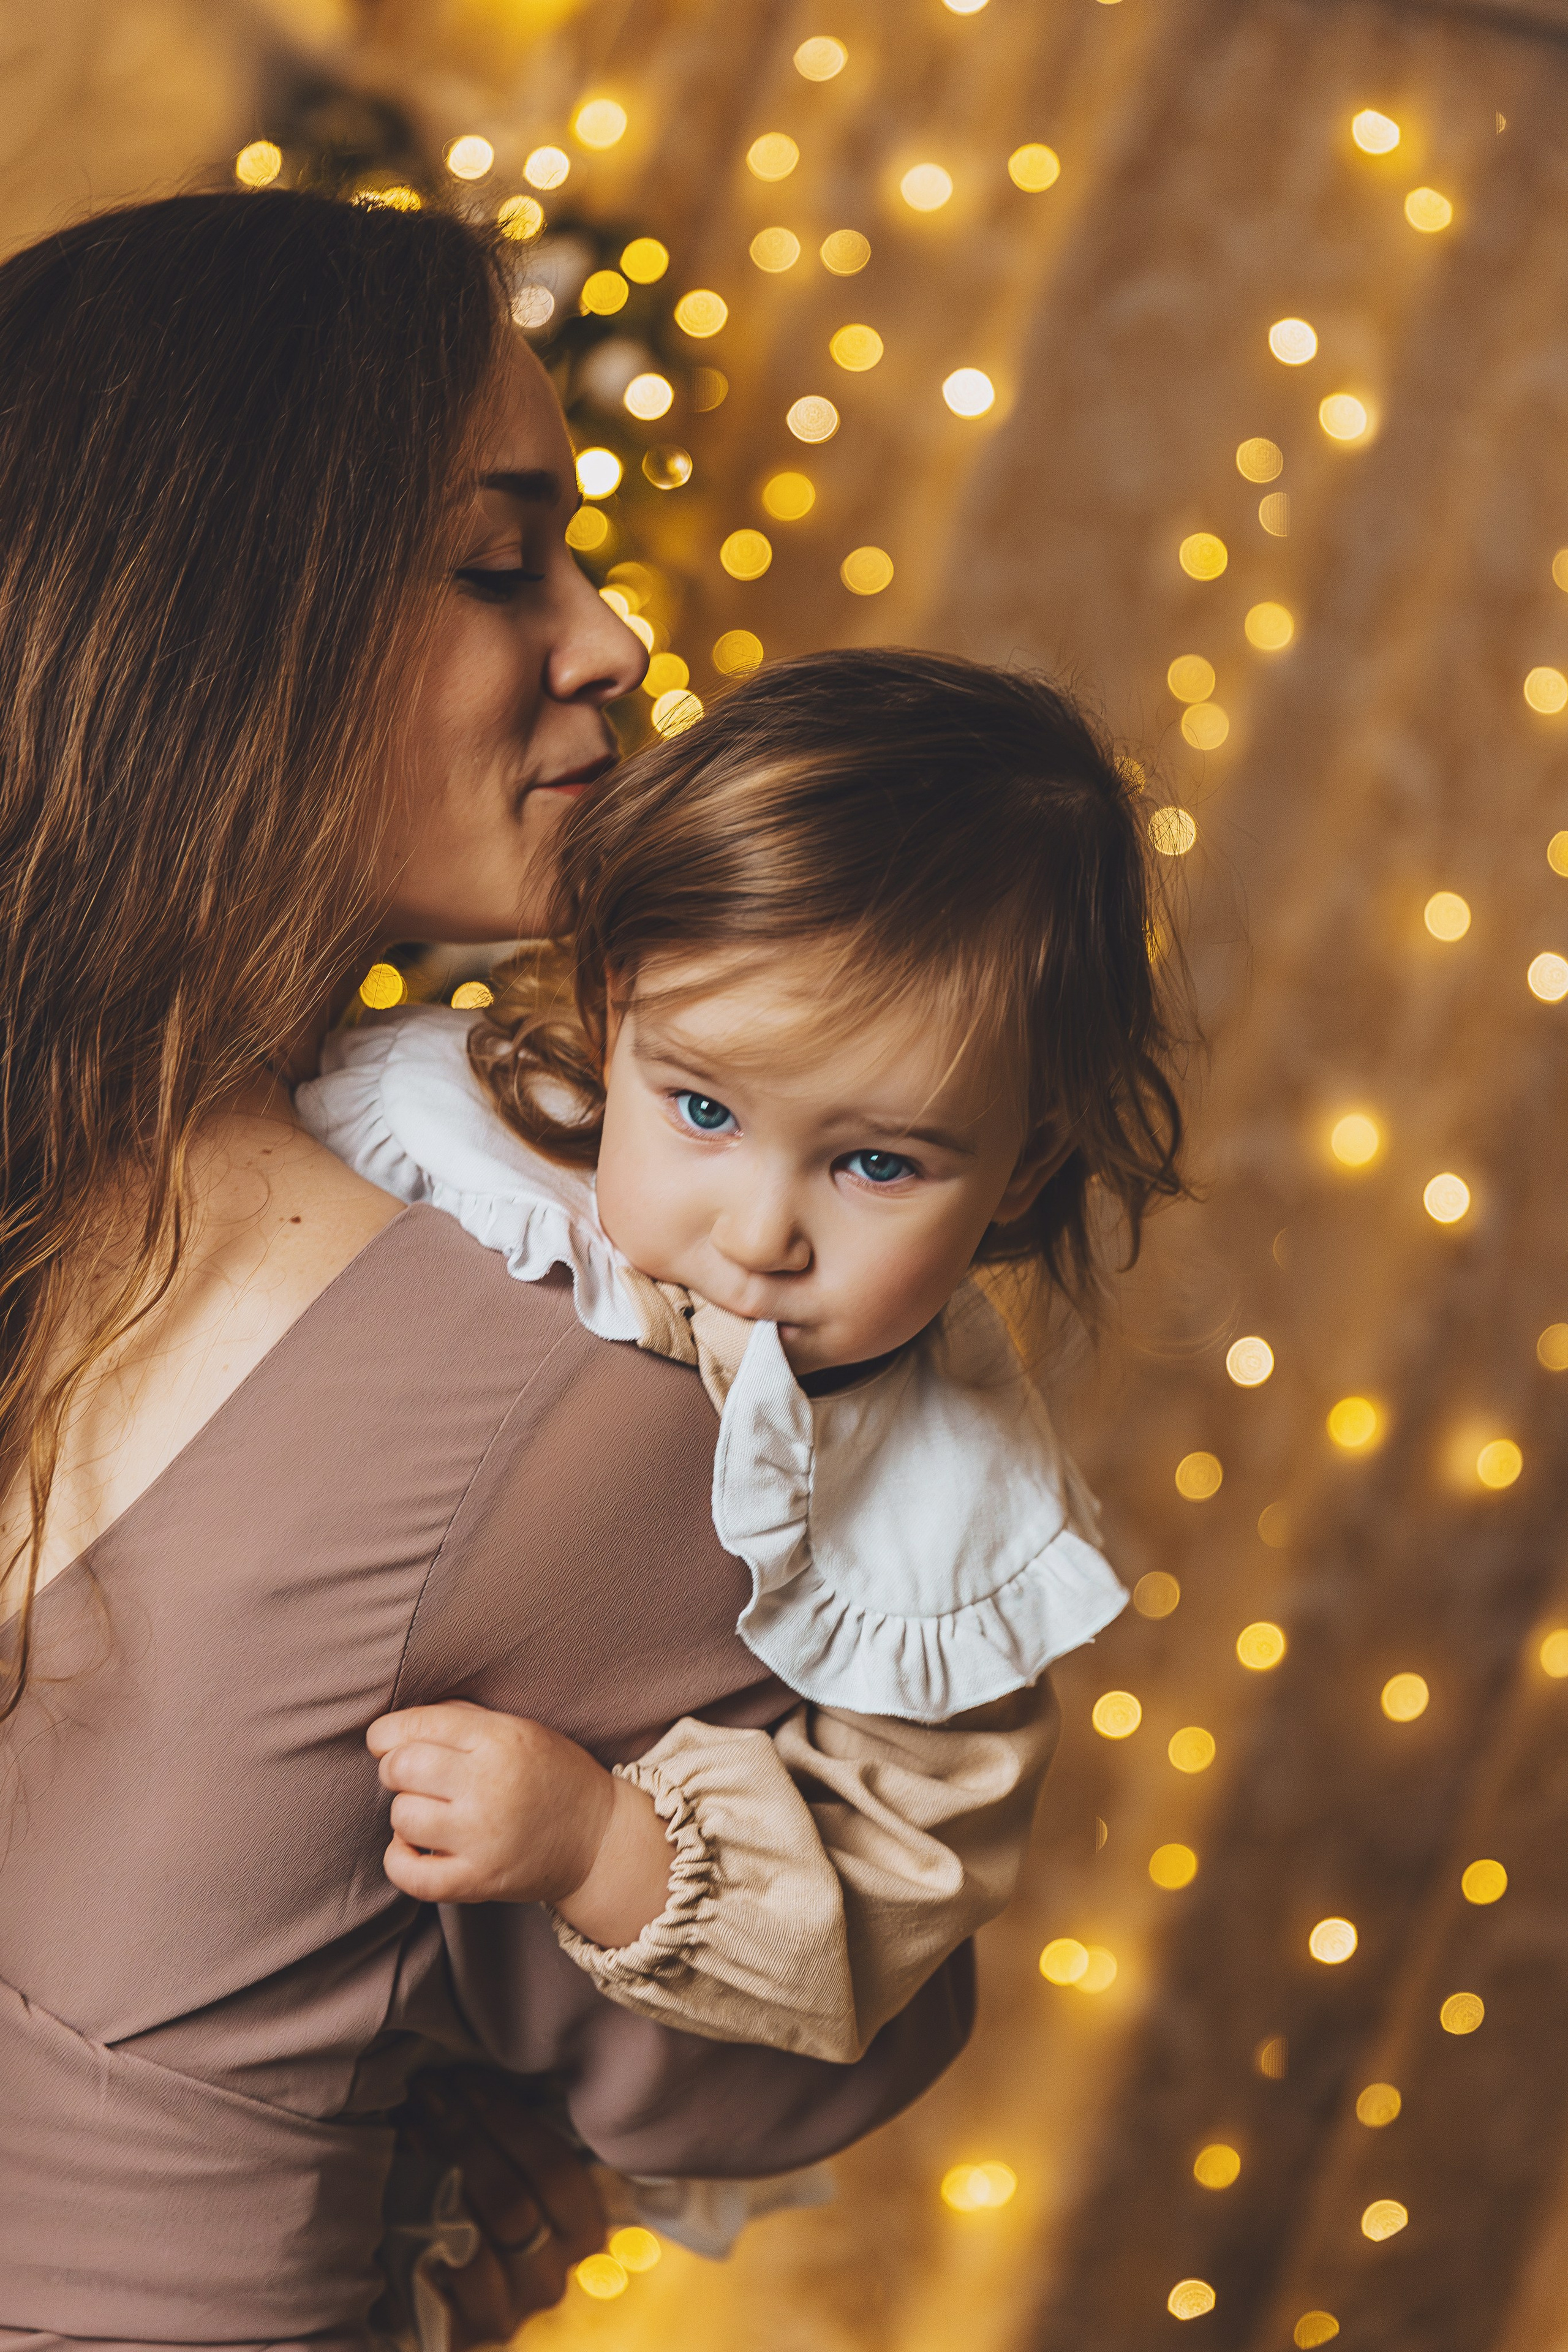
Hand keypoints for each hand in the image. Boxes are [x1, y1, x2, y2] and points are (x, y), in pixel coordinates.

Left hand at [366, 1699, 673, 1944]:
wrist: (598, 1839)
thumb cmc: (551, 1774)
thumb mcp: (519, 1728)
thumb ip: (460, 1718)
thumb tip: (391, 1730)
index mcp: (501, 1740)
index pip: (418, 1726)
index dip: (387, 1733)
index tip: (386, 1741)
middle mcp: (490, 1786)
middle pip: (401, 1769)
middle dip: (397, 1768)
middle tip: (417, 1776)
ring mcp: (483, 1838)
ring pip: (402, 1817)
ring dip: (407, 1812)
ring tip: (431, 1811)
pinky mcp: (478, 1881)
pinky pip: (409, 1875)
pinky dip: (400, 1860)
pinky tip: (415, 1847)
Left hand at [403, 2070, 605, 2343]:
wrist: (450, 2294)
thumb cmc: (485, 2209)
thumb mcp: (518, 2173)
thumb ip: (516, 2140)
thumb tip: (484, 2071)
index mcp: (582, 2233)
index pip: (557, 2171)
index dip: (510, 2121)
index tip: (466, 2081)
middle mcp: (553, 2279)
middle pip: (511, 2201)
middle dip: (464, 2136)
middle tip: (427, 2092)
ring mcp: (510, 2312)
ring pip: (476, 2235)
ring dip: (438, 2168)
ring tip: (410, 2120)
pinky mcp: (463, 2335)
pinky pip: (441, 2273)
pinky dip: (421, 2217)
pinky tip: (400, 2175)